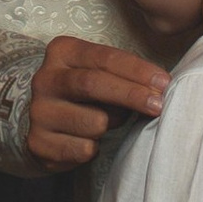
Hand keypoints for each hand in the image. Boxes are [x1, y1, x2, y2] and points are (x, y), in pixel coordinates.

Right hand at [27, 36, 168, 168]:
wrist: (40, 120)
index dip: (137, 70)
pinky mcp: (38, 142)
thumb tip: (160, 88)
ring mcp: (39, 112)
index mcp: (62, 52)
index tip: (163, 83)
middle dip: (131, 95)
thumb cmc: (83, 93)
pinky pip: (83, 149)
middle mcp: (45, 80)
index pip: (104, 57)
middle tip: (158, 105)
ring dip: (112, 124)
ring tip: (107, 122)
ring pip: (94, 121)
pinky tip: (89, 140)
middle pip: (92, 84)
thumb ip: (122, 74)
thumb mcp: (98, 71)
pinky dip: (95, 147)